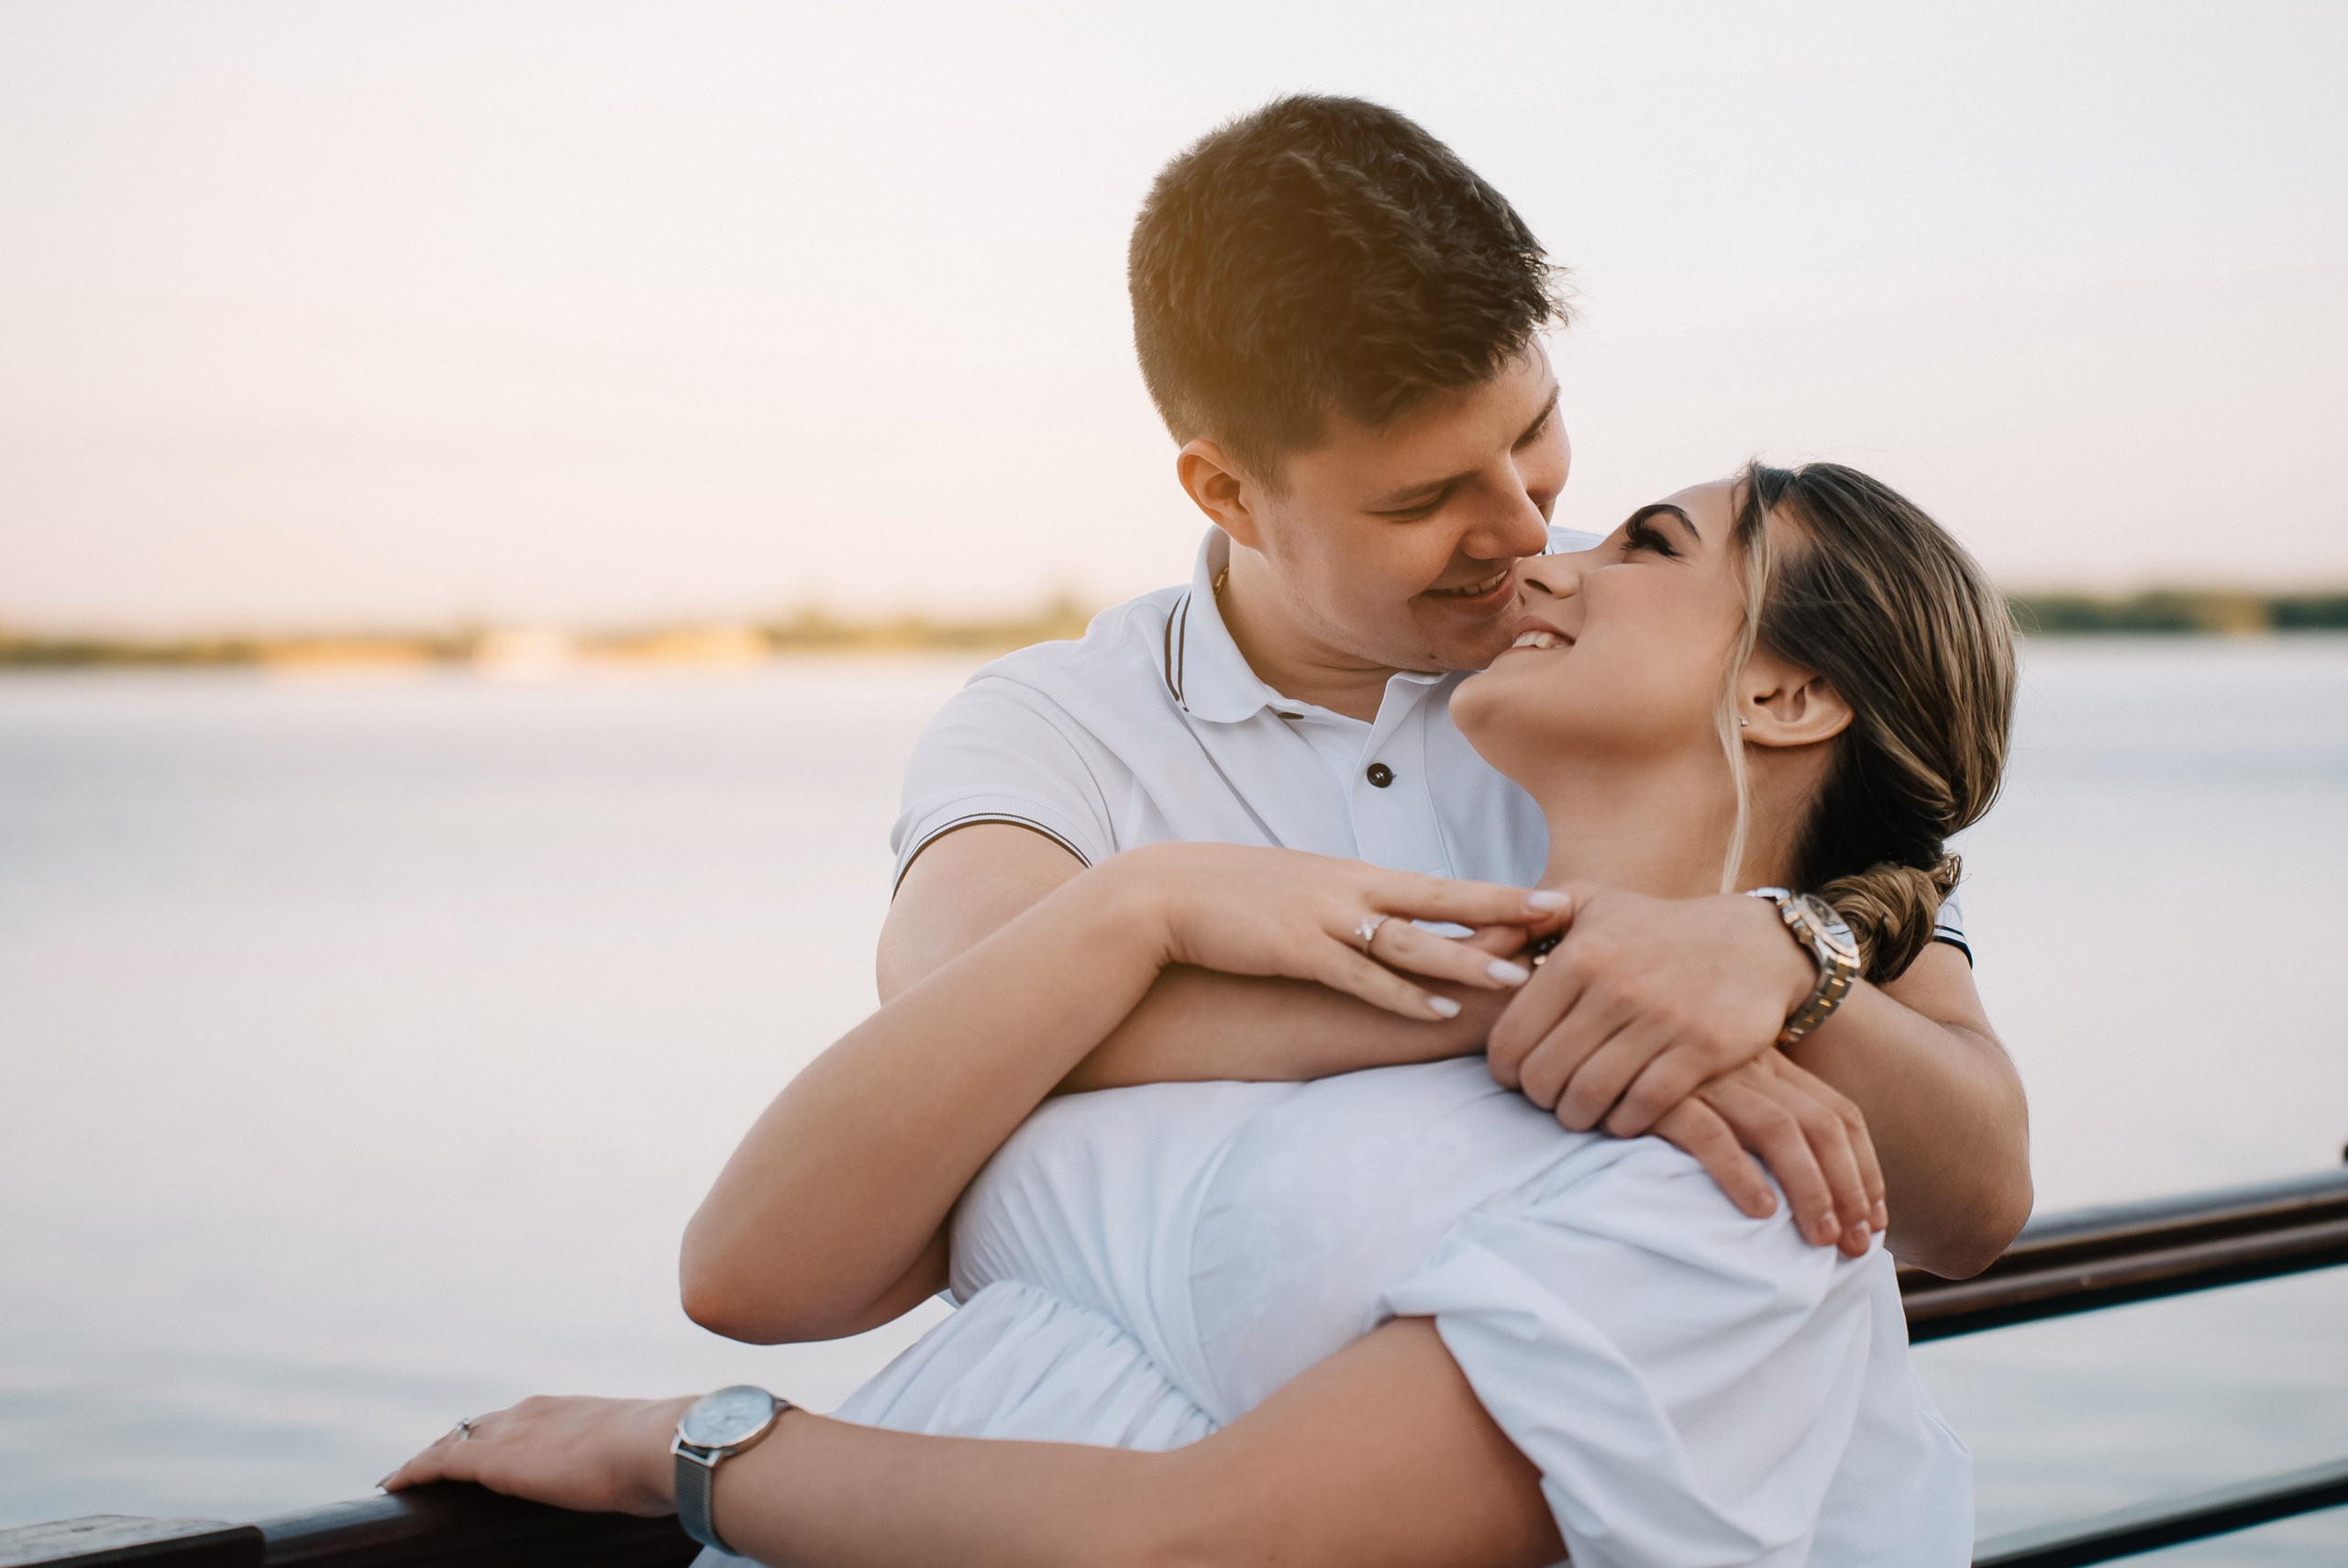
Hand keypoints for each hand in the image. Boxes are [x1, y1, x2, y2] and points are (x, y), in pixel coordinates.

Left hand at [381, 1395, 692, 1516]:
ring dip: (429, 1458)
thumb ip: (630, 1462)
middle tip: (433, 1466)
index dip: (494, 1436)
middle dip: (455, 1443)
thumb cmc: (662, 1455)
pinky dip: (413, 1472)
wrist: (658, 1445)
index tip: (482, 1451)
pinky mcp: (493, 1460)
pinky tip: (393, 1485)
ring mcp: (510, 1432)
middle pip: (478, 1426)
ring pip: (452, 1441)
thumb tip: (653, 1479)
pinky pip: (438, 1463)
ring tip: (406, 1477)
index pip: (517, 1420)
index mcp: (567, 1410)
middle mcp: (532, 1411)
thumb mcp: (639, 1455)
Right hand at [1107, 843, 1570, 1022]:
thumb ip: (1345, 905)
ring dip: (1468, 957)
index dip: (1498, 892)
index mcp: (1353, 874)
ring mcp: (1325, 918)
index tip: (1552, 897)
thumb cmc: (1229, 895)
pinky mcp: (1297, 949)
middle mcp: (1350, 889)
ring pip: (1412, 941)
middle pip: (1444, 898)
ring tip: (1521, 975)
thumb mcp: (1299, 890)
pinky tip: (1443, 1008)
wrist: (1164, 893)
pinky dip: (1405, 994)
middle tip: (1567, 915)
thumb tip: (1381, 924)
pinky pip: (1362, 977)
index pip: (1440, 885)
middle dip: (1507, 908)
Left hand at [1488, 885, 1812, 1134]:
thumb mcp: (1587, 902)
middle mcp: (1615, 986)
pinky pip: (1643, 1106)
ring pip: (1590, 1095)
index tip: (1513, 1076)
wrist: (1752, 943)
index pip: (1512, 1036)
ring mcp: (1660, 1019)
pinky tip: (1621, 1116)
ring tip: (1578, 1110)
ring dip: (1576, 1115)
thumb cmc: (1652, 928)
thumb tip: (1466, 946)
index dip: (1504, 1069)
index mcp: (1578, 955)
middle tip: (1547, 1097)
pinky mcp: (1701, 1049)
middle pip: (1545, 1074)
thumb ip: (1521, 919)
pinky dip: (1623, 1122)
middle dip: (1538, 1096)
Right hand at [1650, 1051, 1886, 1253]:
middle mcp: (1746, 1064)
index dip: (1865, 1169)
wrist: (1574, 1027)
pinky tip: (1756, 1213)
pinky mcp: (1660, 1092)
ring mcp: (1705, 1076)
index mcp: (1767, 1061)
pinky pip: (1710, 1133)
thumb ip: (1750, 1114)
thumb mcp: (1713, 1087)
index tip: (1872, 1219)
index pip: (1838, 1112)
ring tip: (1818, 1239)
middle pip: (1822, 1125)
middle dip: (1850, 1189)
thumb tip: (1795, 1189)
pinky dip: (1740, 1173)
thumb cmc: (1645, 1074)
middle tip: (1854, 1247)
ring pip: (1780, 1130)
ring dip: (1810, 1188)